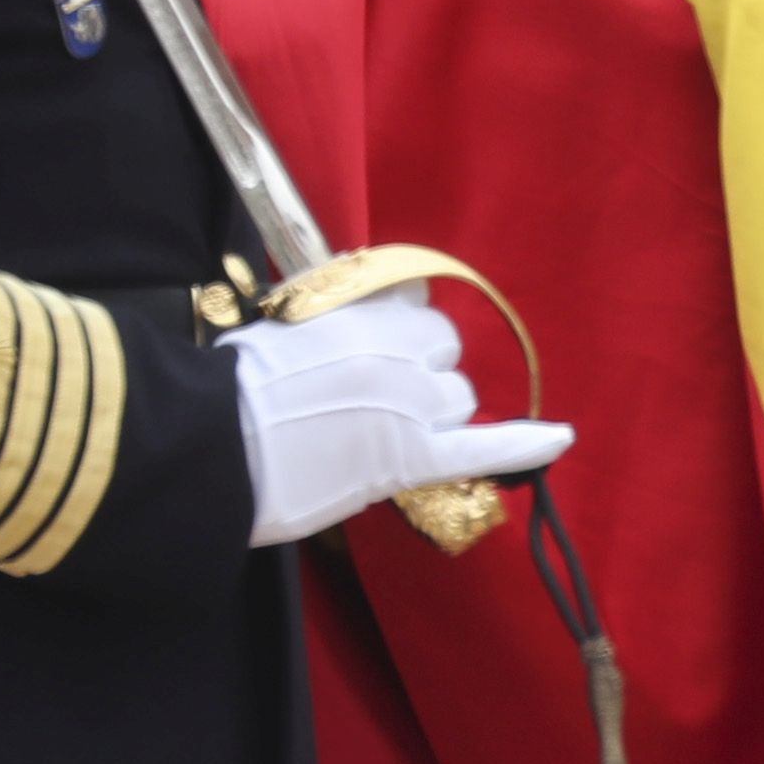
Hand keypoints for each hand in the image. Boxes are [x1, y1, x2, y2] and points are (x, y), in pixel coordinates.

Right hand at [226, 284, 573, 546]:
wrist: (203, 445)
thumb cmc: (222, 390)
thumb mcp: (278, 324)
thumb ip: (331, 314)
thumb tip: (365, 309)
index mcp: (359, 309)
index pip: (418, 306)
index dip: (406, 335)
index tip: (385, 351)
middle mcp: (394, 348)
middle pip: (445, 355)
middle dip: (424, 377)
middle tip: (377, 405)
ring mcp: (406, 403)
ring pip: (459, 401)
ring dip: (437, 417)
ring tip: (387, 438)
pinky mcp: (408, 457)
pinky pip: (483, 448)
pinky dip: (525, 445)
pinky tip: (561, 437)